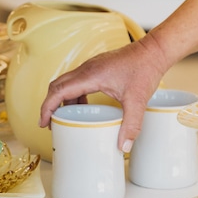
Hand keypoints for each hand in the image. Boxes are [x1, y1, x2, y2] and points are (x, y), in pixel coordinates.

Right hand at [38, 34, 168, 151]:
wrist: (153, 51)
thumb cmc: (144, 70)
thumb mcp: (137, 101)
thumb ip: (131, 125)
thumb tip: (122, 146)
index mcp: (90, 75)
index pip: (58, 91)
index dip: (46, 107)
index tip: (43, 122)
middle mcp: (87, 68)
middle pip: (57, 86)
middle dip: (50, 105)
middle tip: (50, 124)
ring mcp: (92, 66)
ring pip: (67, 82)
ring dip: (62, 100)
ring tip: (66, 118)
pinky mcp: (98, 67)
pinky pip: (78, 80)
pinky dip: (74, 94)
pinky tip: (84, 106)